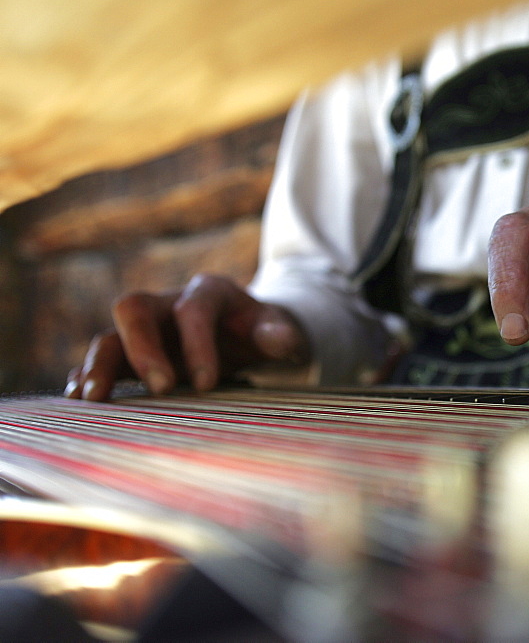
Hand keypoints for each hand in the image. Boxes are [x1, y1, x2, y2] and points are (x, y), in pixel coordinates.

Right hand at [65, 274, 309, 400]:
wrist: (247, 332)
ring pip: (110, 336)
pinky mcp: (131, 354)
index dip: (197, 344)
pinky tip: (80, 402)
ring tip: (93, 400)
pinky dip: (88, 378)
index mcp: (208, 293)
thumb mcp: (279, 330)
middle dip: (140, 348)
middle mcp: (168, 304)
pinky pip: (103, 361)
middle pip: (135, 309)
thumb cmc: (262, 331)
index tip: (206, 384)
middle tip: (158, 388)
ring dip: (98, 366)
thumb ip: (280, 334)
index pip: (193, 310)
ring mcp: (146, 329)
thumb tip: (279, 341)